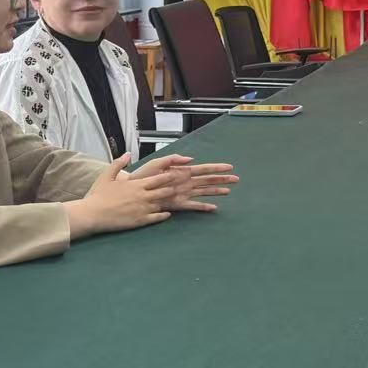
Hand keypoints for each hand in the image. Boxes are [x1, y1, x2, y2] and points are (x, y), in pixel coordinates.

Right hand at [66, 161, 177, 238]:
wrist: (92, 214)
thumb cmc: (98, 195)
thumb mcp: (106, 175)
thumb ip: (118, 163)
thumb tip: (127, 153)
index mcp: (137, 184)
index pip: (160, 178)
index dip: (169, 177)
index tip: (176, 174)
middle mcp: (143, 196)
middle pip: (165, 191)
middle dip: (172, 188)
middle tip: (180, 187)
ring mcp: (143, 209)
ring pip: (163, 203)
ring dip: (168, 201)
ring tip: (176, 199)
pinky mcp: (141, 220)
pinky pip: (158, 217)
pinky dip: (164, 215)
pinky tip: (167, 214)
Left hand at [122, 154, 237, 212]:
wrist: (131, 190)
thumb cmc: (142, 176)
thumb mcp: (156, 163)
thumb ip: (172, 160)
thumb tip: (190, 159)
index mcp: (181, 171)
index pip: (203, 169)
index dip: (216, 168)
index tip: (229, 167)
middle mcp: (184, 182)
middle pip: (207, 180)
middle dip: (222, 179)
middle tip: (236, 179)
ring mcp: (182, 193)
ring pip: (203, 192)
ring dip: (216, 191)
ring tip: (228, 191)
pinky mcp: (176, 204)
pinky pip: (193, 206)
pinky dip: (203, 207)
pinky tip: (213, 208)